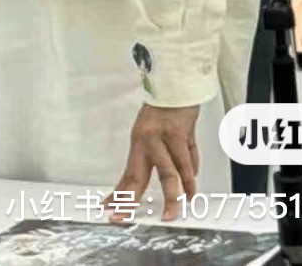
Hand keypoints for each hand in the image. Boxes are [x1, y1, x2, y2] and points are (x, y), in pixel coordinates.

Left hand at [106, 103, 200, 221]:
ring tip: (171, 214)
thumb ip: (156, 161)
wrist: (176, 85)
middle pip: (140, 176)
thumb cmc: (164, 110)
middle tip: (127, 217)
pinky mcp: (181, 132)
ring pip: (169, 172)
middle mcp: (148, 140)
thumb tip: (161, 185)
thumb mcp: (152, 135)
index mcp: (139, 142)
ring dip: (172, 196)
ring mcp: (164, 137)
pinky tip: (191, 191)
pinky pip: (187, 160)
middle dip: (133, 201)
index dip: (120, 195)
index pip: (128, 175)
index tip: (110, 209)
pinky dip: (191, 177)